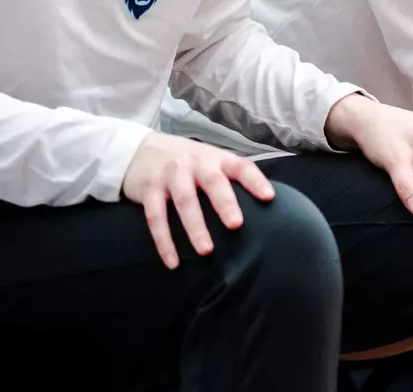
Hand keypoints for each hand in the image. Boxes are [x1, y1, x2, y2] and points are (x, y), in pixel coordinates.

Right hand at [121, 131, 274, 269]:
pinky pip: (156, 217)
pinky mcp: (149, 190)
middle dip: (225, 203)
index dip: (256, 181)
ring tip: (206, 251)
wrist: (143, 150)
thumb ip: (230, 179)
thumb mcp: (210, 162)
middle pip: (212, 182)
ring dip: (195, 227)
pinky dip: (164, 241)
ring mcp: (171, 175)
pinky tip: (172, 262)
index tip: (269, 198)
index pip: (241, 167)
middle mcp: (195, 163)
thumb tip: (262, 208)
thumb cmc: (188, 164)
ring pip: (184, 201)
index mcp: (217, 158)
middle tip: (236, 225)